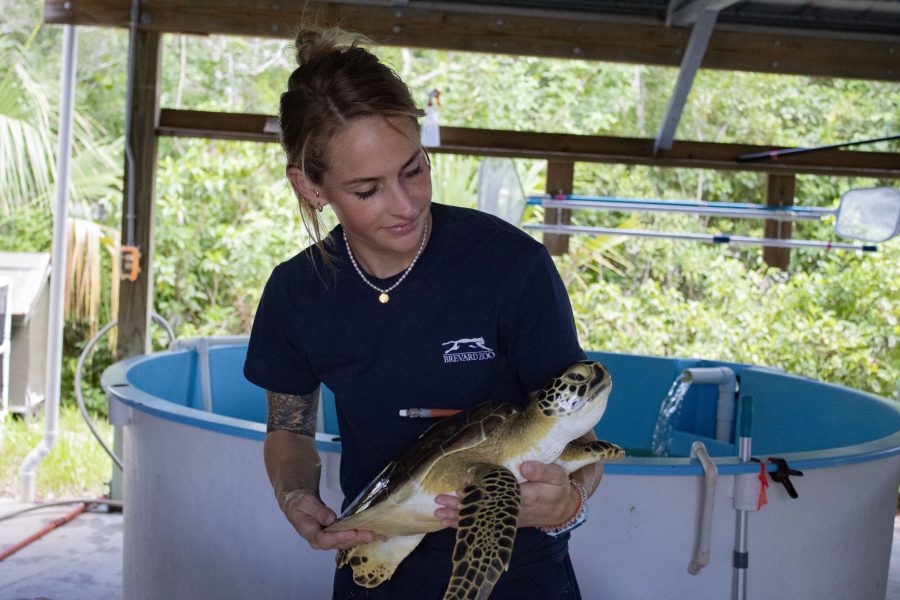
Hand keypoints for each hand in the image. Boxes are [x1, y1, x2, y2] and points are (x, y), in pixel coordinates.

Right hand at [280, 490, 377, 549]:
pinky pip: (347, 539)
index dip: (339, 537)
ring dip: (360, 539)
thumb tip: (331, 519)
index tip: (352, 532)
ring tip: (376, 536)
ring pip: (345, 542)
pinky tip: (371, 535)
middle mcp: (318, 541)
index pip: (324, 539)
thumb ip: (319, 511)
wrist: (298, 505)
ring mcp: (327, 541)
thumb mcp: (307, 503)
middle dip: (355, 539)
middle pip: (338, 543)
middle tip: (370, 535)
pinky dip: (359, 537)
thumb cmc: (301, 503)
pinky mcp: (334, 537)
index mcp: (309, 533)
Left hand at [433, 461, 578, 529]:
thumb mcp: (556, 475)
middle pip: (483, 511)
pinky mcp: (501, 522)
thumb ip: (541, 470)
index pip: (498, 497)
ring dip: (458, 516)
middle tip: (441, 501)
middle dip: (461, 507)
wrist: (561, 509)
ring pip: (479, 519)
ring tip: (438, 512)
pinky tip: (447, 521)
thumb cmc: (557, 488)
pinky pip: (481, 523)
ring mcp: (505, 519)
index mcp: (525, 498)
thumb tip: (524, 465)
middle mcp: (511, 512)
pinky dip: (463, 523)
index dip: (479, 495)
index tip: (462, 491)